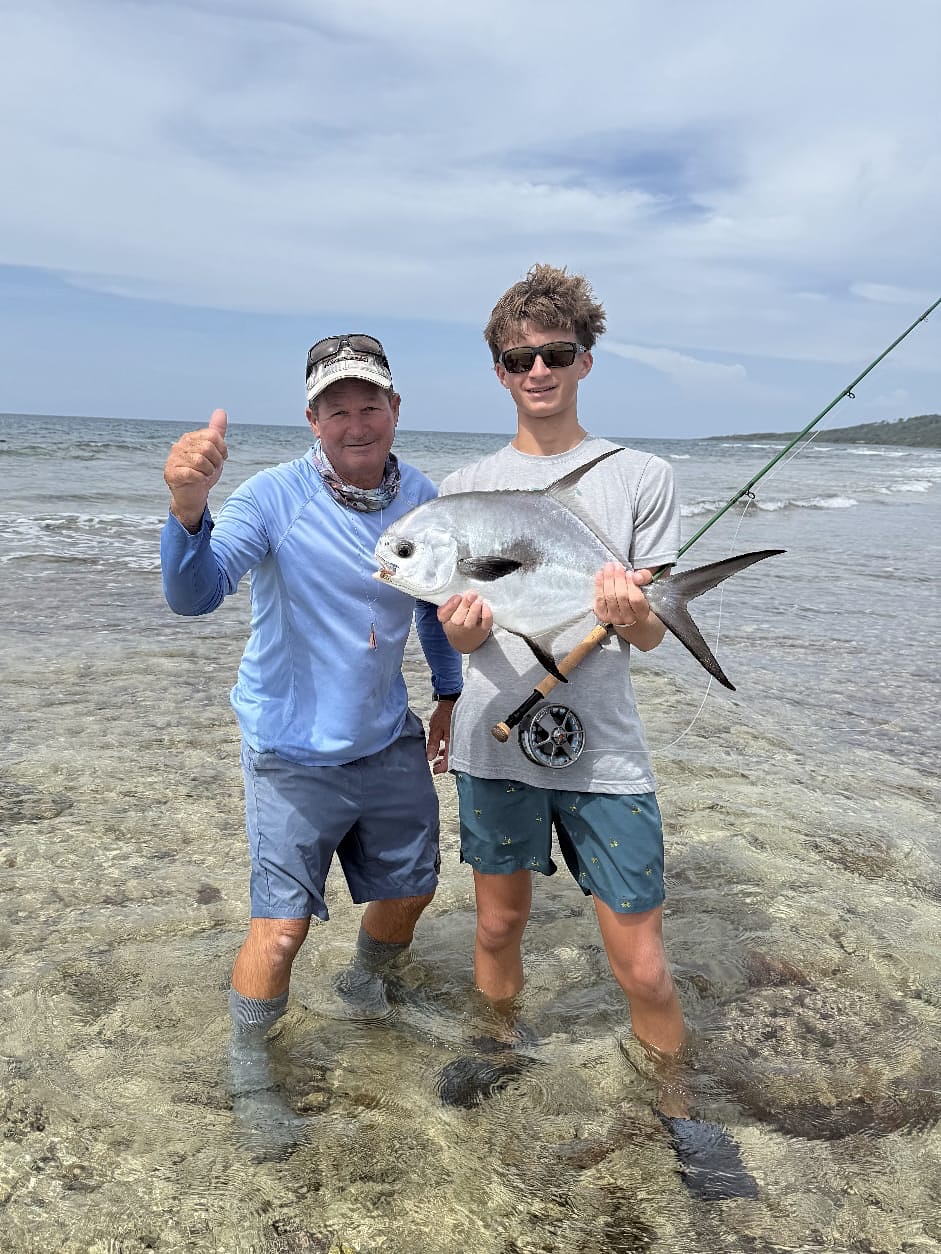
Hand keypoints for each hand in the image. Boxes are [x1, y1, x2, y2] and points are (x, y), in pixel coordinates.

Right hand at [163, 409, 227, 531]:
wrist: (193, 495)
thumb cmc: (203, 472)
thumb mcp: (214, 451)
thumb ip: (216, 432)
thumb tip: (221, 411)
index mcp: (190, 438)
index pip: (213, 435)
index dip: (222, 449)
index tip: (220, 458)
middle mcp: (179, 445)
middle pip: (208, 448)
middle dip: (216, 462)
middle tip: (212, 469)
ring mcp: (173, 459)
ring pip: (200, 461)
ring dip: (208, 471)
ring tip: (205, 475)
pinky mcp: (170, 473)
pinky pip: (192, 473)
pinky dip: (201, 479)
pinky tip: (199, 481)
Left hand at [426, 700, 454, 774]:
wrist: (452, 701)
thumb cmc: (444, 713)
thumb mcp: (435, 730)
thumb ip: (433, 744)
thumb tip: (430, 757)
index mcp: (453, 743)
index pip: (450, 762)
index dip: (441, 768)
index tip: (434, 770)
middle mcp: (459, 743)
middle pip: (453, 759)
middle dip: (443, 764)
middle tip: (435, 765)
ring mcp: (460, 739)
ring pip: (454, 753)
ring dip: (445, 757)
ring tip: (436, 757)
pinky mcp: (460, 735)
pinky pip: (455, 746)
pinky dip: (448, 750)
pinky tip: (442, 748)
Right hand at [437, 592, 492, 652]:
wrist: (465, 642)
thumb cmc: (455, 624)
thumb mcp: (446, 617)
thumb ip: (448, 606)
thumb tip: (458, 597)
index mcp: (446, 621)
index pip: (444, 614)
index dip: (451, 605)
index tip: (458, 597)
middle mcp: (457, 626)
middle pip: (459, 615)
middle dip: (466, 603)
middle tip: (472, 594)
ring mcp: (471, 629)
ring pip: (472, 618)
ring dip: (475, 607)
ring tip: (478, 598)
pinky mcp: (483, 629)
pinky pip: (486, 621)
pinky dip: (487, 612)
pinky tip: (485, 605)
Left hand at [593, 562, 650, 628]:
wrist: (627, 613)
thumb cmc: (639, 597)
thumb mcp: (647, 586)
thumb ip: (645, 578)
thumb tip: (635, 576)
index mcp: (642, 613)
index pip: (635, 599)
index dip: (631, 584)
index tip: (629, 572)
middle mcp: (628, 618)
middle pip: (621, 596)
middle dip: (618, 578)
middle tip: (617, 565)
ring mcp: (614, 618)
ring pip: (609, 596)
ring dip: (608, 579)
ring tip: (609, 566)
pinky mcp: (602, 615)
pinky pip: (599, 598)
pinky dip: (599, 584)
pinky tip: (600, 573)